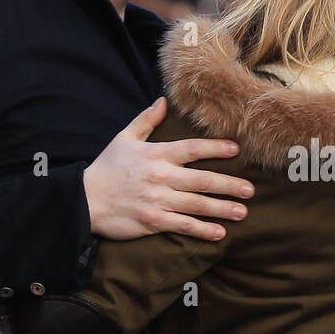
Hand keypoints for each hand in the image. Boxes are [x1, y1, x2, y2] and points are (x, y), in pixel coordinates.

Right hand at [83, 97, 253, 240]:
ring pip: (197, 204)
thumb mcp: (124, 138)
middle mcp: (161, 177)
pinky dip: (202, 229)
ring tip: (242, 211)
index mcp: (156, 155)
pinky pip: (183, 225)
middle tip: (250, 190)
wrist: (84, 200)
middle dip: (229, 184)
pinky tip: (219, 232)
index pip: (192, 149)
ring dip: (222, 208)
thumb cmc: (106, 168)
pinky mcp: (153, 221)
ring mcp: (158, 200)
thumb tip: (163, 100)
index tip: (236, 150)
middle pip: (202, 180)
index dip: (216, 148)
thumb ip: (146, 120)